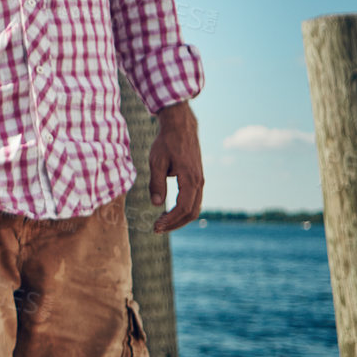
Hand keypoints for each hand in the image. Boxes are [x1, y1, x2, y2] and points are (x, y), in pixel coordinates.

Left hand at [150, 102, 204, 232]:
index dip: (170, 220)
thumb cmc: (166, 142)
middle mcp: (199, 182)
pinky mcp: (197, 179)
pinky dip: (182, 210)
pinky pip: (193, 200)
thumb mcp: (156, 162)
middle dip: (175, 223)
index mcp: (190, 179)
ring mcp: (200, 181)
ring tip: (161, 223)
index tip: (156, 226)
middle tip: (157, 229)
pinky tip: (168, 212)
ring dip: (179, 218)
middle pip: (191, 212)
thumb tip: (156, 204)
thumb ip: (157, 183)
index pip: (183, 208)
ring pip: (194, 207)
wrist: (181, 127)